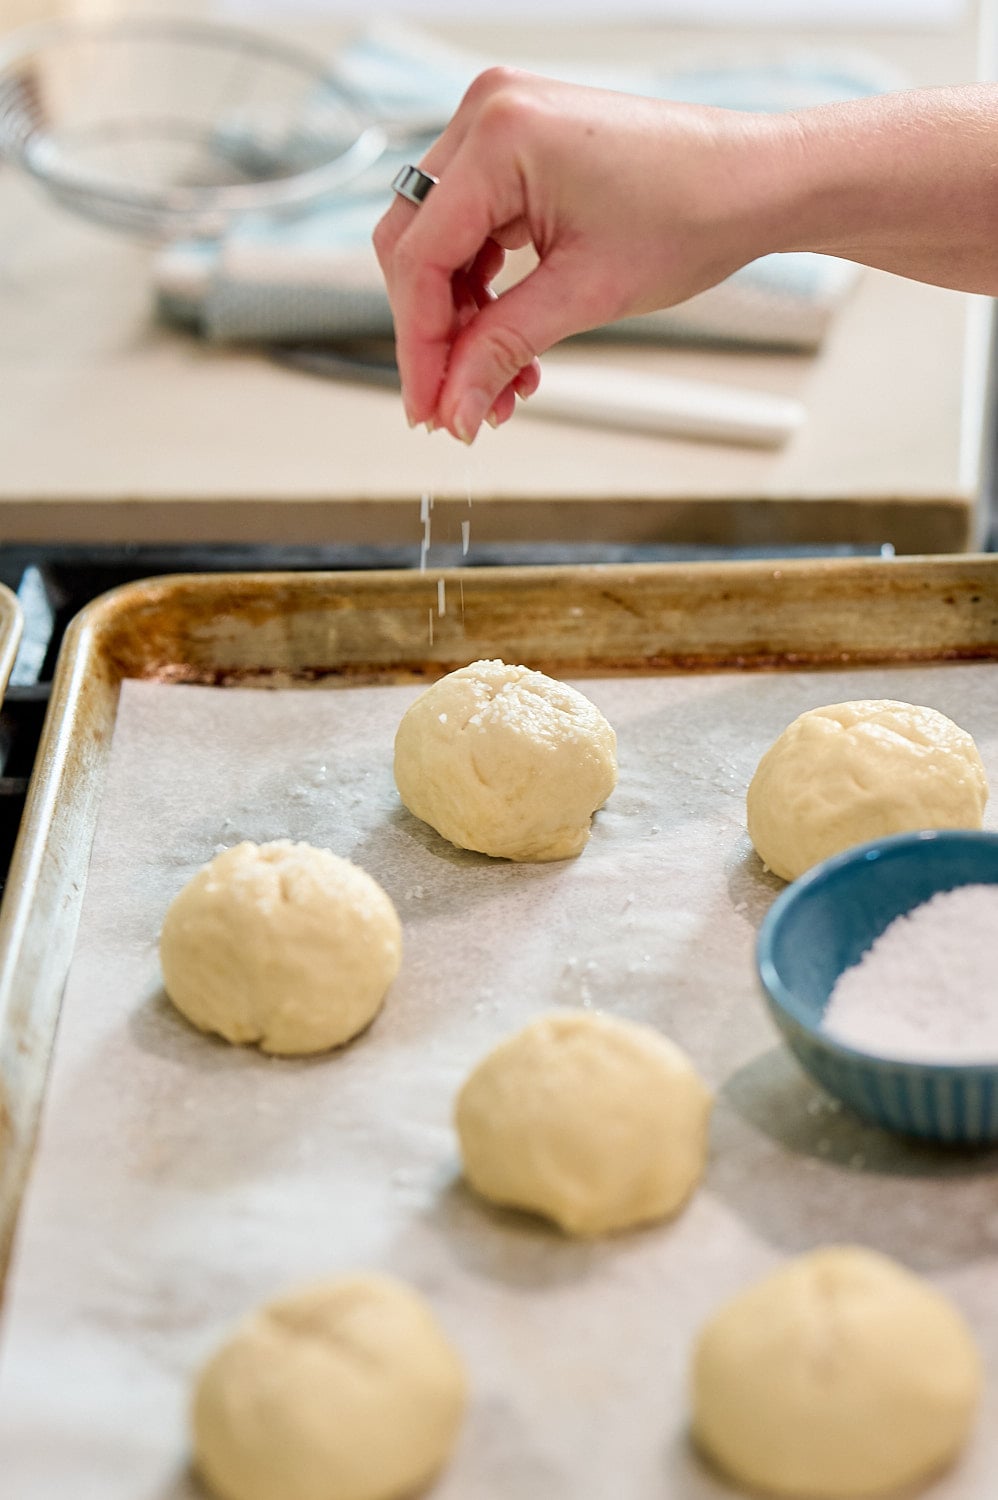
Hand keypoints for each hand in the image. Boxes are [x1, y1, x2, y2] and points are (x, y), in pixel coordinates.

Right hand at [373, 68, 777, 442]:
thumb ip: (501, 351)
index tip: (428, 408)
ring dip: (462, 322)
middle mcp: (488, 113)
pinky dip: (485, 291)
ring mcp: (501, 126)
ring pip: (439, 244)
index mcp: (501, 135)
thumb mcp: (586, 295)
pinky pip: (472, 230)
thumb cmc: (695, 210)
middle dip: (434, 335)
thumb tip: (454, 408)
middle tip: (453, 404)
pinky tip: (509, 341)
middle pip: (414, 246)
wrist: (755, 183)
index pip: (419, 257)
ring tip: (499, 382)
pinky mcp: (518, 150)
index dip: (418, 345)